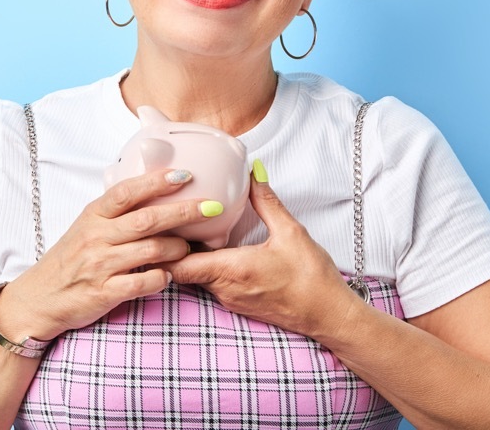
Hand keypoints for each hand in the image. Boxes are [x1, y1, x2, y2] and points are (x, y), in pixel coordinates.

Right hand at [0, 169, 218, 339]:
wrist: (39, 298)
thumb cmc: (69, 259)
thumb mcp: (86, 226)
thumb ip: (115, 210)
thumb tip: (154, 188)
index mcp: (93, 215)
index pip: (127, 191)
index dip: (157, 181)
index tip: (186, 175)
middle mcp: (96, 237)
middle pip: (147, 219)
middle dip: (184, 211)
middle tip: (211, 206)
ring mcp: (100, 265)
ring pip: (151, 250)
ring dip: (177, 247)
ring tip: (189, 246)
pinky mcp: (104, 293)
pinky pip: (143, 282)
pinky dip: (161, 277)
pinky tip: (168, 274)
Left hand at [162, 163, 362, 338]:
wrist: (328, 316)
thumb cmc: (312, 278)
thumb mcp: (291, 232)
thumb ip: (266, 201)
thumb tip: (253, 173)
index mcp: (232, 270)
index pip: (177, 265)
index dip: (163, 247)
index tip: (161, 225)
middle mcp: (224, 289)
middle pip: (180, 270)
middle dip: (170, 248)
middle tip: (165, 220)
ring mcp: (229, 299)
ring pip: (194, 277)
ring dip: (187, 256)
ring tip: (183, 229)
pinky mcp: (237, 304)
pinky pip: (209, 283)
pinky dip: (203, 266)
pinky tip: (209, 247)